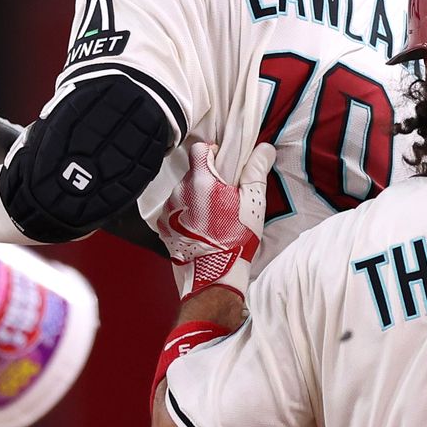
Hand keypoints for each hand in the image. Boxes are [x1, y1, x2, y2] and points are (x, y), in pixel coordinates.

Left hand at [155, 142, 276, 300]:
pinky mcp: (163, 226)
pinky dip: (186, 215)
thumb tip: (264, 148)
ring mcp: (168, 209)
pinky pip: (174, 211)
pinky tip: (200, 228)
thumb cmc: (235, 239)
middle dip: (207, 179)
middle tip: (224, 197)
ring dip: (195, 198)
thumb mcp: (253, 203)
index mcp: (200, 179)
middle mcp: (179, 190)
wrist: (212, 277)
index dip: (213, 153)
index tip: (223, 165)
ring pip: (183, 192)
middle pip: (192, 172)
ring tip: (212, 217)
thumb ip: (256, 171)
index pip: (200, 149)